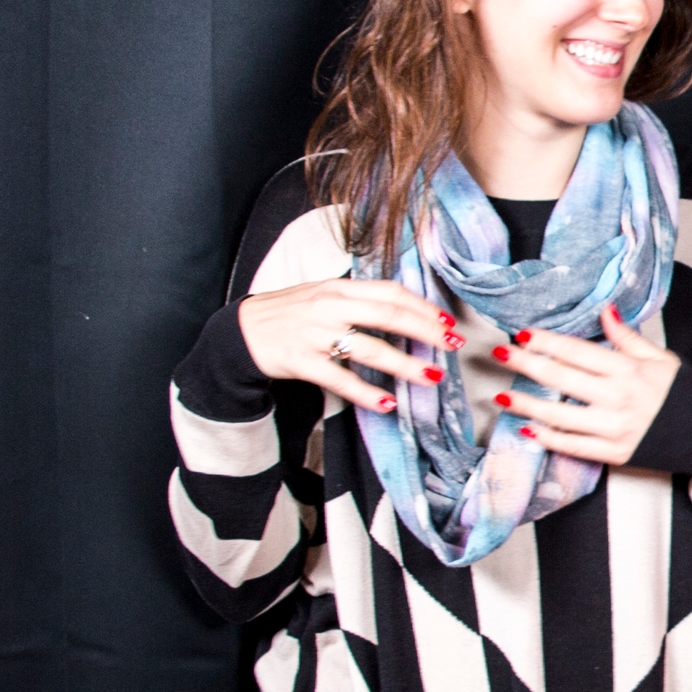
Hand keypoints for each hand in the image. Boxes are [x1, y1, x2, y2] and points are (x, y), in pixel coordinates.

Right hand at [237, 277, 459, 411]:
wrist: (238, 332)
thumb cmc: (289, 314)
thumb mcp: (322, 296)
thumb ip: (359, 301)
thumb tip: (407, 311)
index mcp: (339, 288)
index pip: (390, 292)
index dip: (422, 306)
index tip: (448, 321)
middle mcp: (329, 306)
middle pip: (388, 316)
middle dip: (426, 331)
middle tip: (453, 346)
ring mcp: (314, 333)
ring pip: (369, 349)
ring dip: (404, 364)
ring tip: (431, 377)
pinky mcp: (299, 361)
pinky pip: (339, 379)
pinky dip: (365, 392)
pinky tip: (386, 403)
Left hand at [488, 304, 682, 465]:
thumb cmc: (685, 395)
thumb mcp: (661, 359)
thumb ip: (628, 338)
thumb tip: (604, 310)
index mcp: (629, 370)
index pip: (577, 351)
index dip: (546, 341)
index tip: (523, 334)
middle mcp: (618, 398)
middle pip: (561, 378)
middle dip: (526, 364)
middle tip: (501, 355)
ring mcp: (614, 428)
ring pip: (559, 415)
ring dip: (526, 405)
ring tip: (502, 397)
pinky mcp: (614, 453)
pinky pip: (573, 446)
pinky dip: (548, 438)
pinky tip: (528, 429)